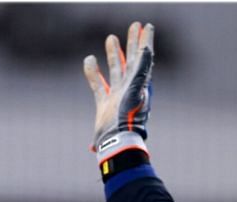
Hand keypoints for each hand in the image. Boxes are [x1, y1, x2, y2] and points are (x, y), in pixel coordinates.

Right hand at [82, 22, 154, 164]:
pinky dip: (92, 72)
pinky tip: (89, 60)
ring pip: (115, 69)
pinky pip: (97, 84)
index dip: (145, 41)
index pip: (144, 57)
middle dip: (132, 43)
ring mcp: (117, 95)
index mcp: (140, 83)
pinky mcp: (103, 104)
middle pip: (132, 59)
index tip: (146, 26)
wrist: (117, 140)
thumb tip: (147, 49)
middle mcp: (130, 88)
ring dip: (114, 53)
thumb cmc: (130, 118)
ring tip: (111, 38)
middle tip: (134, 25)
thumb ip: (142, 70)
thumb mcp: (137, 90)